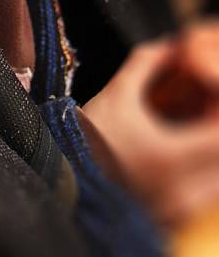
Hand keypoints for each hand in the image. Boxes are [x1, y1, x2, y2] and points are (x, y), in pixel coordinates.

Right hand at [81, 37, 218, 226]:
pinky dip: (200, 163)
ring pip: (218, 174)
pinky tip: (180, 144)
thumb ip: (146, 63)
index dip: (218, 107)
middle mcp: (185, 195)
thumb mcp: (116, 94)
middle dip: (215, 123)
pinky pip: (205, 189)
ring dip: (211, 144)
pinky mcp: (174, 216)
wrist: (59, 184)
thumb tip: (169, 45)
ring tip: (189, 122)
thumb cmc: (84, 140)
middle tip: (201, 101)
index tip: (206, 89)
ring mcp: (181, 211)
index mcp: (174, 164)